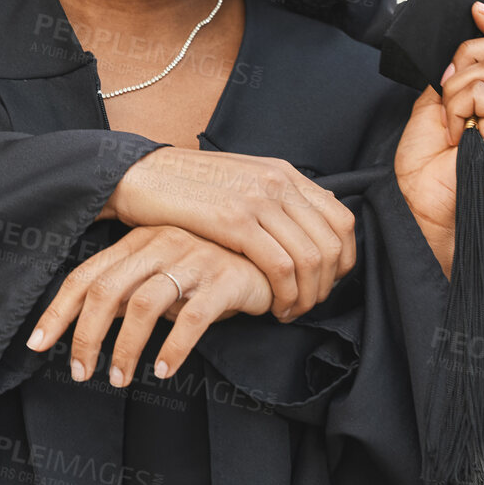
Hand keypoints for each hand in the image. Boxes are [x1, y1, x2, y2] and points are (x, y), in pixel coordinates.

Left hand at [25, 225, 274, 387]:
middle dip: (85, 336)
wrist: (271, 254)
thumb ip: (130, 288)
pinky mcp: (223, 280)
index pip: (86, 275)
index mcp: (139, 240)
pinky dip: (173, 347)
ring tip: (119, 380)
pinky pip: (191, 318)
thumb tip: (86, 325)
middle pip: (106, 290)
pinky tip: (164, 371)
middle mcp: (160, 243)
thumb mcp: (164, 272)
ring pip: (143, 304)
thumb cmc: (210, 269)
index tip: (37, 344)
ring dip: (124, 348)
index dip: (58, 311)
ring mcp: (192, 259)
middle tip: (80, 373)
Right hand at [101, 147, 354, 320]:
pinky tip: (271, 307)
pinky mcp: (235, 220)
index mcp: (283, 172)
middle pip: (331, 244)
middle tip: (306, 306)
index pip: (341, 220)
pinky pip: (280, 267)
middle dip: (325, 285)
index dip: (342, 260)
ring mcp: (258, 199)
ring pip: (311, 259)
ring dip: (306, 296)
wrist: (141, 174)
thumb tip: (305, 226)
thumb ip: (274, 199)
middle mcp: (278, 182)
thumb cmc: (186, 186)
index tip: (325, 283)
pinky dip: (284, 295)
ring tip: (288, 311)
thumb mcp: (240, 182)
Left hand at [393, 1, 483, 273]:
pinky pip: (482, 91)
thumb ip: (453, 73)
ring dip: (454, 90)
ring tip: (449, 122)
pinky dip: (456, 106)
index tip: (476, 8)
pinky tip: (454, 132)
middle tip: (447, 89)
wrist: (418, 196)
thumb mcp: (436, 101)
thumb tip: (458, 46)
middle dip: (467, 56)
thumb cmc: (425, 158)